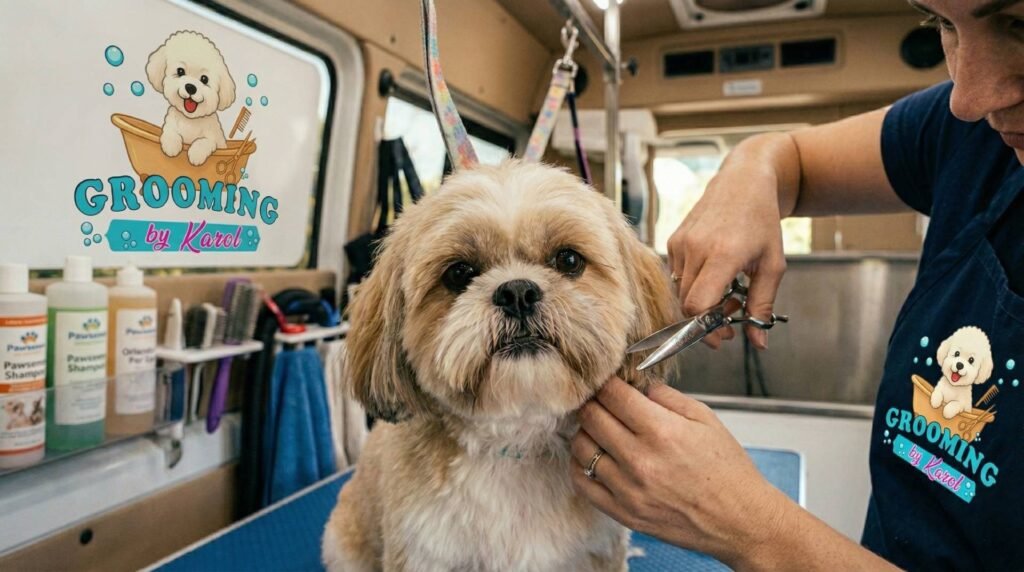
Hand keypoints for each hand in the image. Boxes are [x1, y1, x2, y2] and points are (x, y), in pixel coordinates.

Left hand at [569, 377, 787, 565]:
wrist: (740, 521)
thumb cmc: (727, 470)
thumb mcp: (706, 419)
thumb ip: (667, 397)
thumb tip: (637, 384)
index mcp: (662, 431)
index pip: (612, 394)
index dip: (606, 382)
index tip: (607, 381)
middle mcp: (640, 459)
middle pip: (591, 416)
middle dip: (593, 402)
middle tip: (601, 402)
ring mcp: (628, 489)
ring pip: (581, 447)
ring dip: (586, 432)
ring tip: (600, 429)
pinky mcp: (623, 513)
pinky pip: (582, 482)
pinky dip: (580, 465)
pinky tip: (594, 457)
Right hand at [666, 134, 793, 349]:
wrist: (743, 182)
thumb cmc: (762, 222)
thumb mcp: (773, 266)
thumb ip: (762, 306)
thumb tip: (759, 344)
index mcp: (723, 254)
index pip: (697, 304)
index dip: (706, 327)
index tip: (724, 334)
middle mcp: (696, 248)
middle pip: (687, 304)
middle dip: (708, 318)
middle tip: (732, 312)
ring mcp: (680, 243)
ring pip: (680, 292)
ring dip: (701, 301)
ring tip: (727, 290)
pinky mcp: (672, 240)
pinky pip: (677, 276)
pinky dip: (694, 284)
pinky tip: (714, 273)